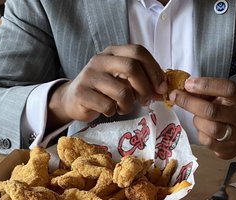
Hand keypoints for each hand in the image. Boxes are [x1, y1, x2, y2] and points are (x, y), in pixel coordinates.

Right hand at [47, 44, 166, 129]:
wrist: (72, 99)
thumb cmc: (104, 90)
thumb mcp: (123, 79)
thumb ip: (142, 80)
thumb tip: (163, 90)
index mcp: (113, 52)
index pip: (139, 51)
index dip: (154, 70)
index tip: (161, 88)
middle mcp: (100, 60)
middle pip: (132, 67)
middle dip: (145, 88)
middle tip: (146, 100)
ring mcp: (89, 76)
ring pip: (122, 91)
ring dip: (129, 105)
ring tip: (123, 107)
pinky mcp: (82, 94)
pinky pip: (108, 106)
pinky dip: (113, 111)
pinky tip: (109, 110)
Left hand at [169, 77, 235, 158]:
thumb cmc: (230, 111)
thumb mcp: (224, 97)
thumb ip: (207, 92)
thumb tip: (183, 89)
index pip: (227, 89)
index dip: (206, 85)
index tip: (188, 83)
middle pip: (213, 111)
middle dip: (190, 103)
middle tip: (175, 96)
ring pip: (210, 129)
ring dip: (197, 121)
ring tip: (196, 117)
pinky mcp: (228, 150)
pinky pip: (208, 142)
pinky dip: (200, 133)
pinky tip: (202, 129)